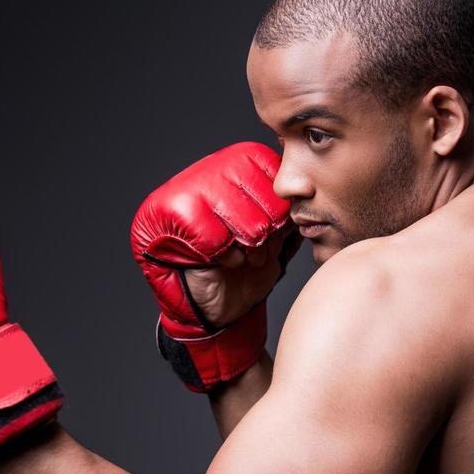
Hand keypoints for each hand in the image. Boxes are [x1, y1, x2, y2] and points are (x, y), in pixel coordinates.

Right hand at [131, 142, 296, 391]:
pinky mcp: (169, 219)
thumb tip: (304, 190)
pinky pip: (213, 236)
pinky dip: (226, 256)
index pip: (263, 163)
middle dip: (265, 225)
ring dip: (248, 243)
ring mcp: (184, 192)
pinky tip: (222, 264)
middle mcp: (206, 170)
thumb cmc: (246, 272)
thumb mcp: (279, 237)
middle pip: (252, 185)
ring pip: (235, 211)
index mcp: (232, 165)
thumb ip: (290, 209)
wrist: (219, 310)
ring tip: (244, 258)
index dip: (278, 201)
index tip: (278, 229)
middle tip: (259, 249)